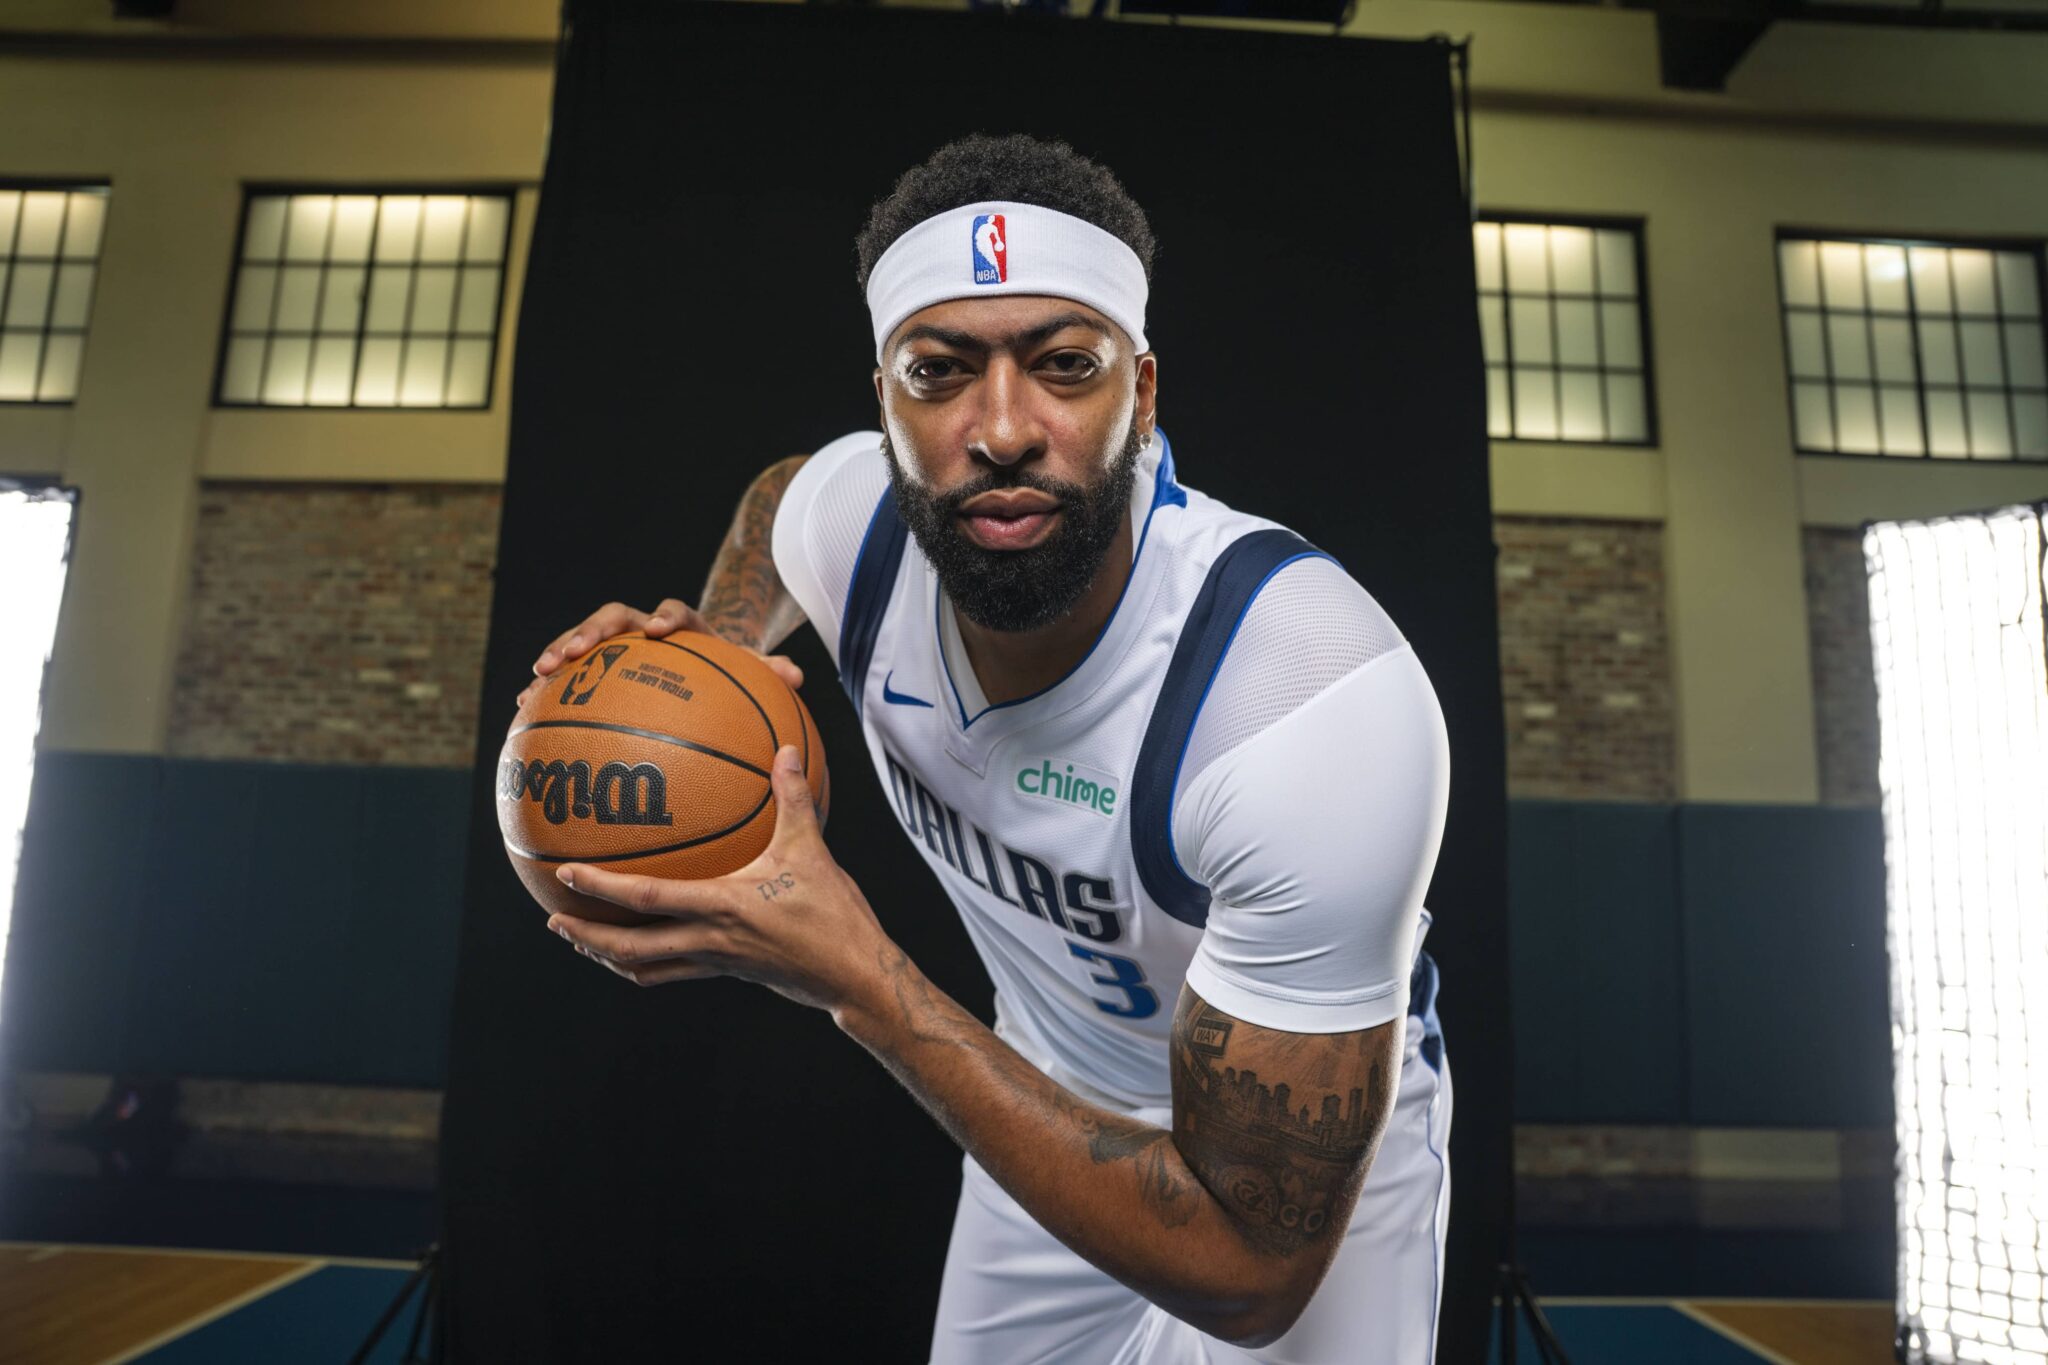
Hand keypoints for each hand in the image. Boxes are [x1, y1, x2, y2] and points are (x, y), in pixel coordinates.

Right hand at [516, 598, 802, 709]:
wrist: (701, 664)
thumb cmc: (726, 672)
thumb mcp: (748, 671)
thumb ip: (768, 670)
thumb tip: (798, 677)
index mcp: (683, 627)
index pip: (675, 612)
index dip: (665, 618)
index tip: (657, 631)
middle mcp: (644, 629)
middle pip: (614, 617)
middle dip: (592, 632)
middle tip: (575, 653)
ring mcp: (616, 646)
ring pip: (582, 639)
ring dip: (559, 651)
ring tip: (537, 676)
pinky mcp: (595, 666)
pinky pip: (567, 670)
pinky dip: (547, 685)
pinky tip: (523, 706)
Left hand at [543, 744, 888, 1016]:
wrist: (854, 974)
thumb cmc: (835, 913)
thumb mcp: (813, 849)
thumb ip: (793, 798)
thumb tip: (785, 749)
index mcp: (721, 905)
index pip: (645, 897)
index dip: (600, 886)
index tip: (565, 871)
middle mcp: (708, 939)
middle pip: (629, 948)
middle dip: (586, 937)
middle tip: (553, 919)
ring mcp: (715, 961)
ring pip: (644, 968)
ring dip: (607, 956)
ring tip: (581, 941)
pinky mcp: (727, 972)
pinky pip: (672, 971)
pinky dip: (645, 962)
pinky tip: (640, 947)